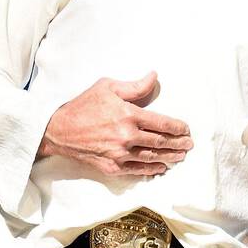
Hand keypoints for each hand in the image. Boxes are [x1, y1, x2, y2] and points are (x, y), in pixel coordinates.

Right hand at [37, 71, 192, 177]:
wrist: (58, 130)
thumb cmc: (83, 105)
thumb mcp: (108, 87)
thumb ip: (135, 86)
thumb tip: (154, 77)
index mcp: (129, 115)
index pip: (162, 123)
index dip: (177, 127)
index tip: (186, 129)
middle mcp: (127, 136)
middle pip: (160, 142)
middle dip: (178, 144)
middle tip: (189, 144)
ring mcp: (119, 154)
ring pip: (152, 157)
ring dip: (169, 157)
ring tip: (180, 156)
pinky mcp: (112, 166)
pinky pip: (137, 170)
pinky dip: (151, 169)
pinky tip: (161, 168)